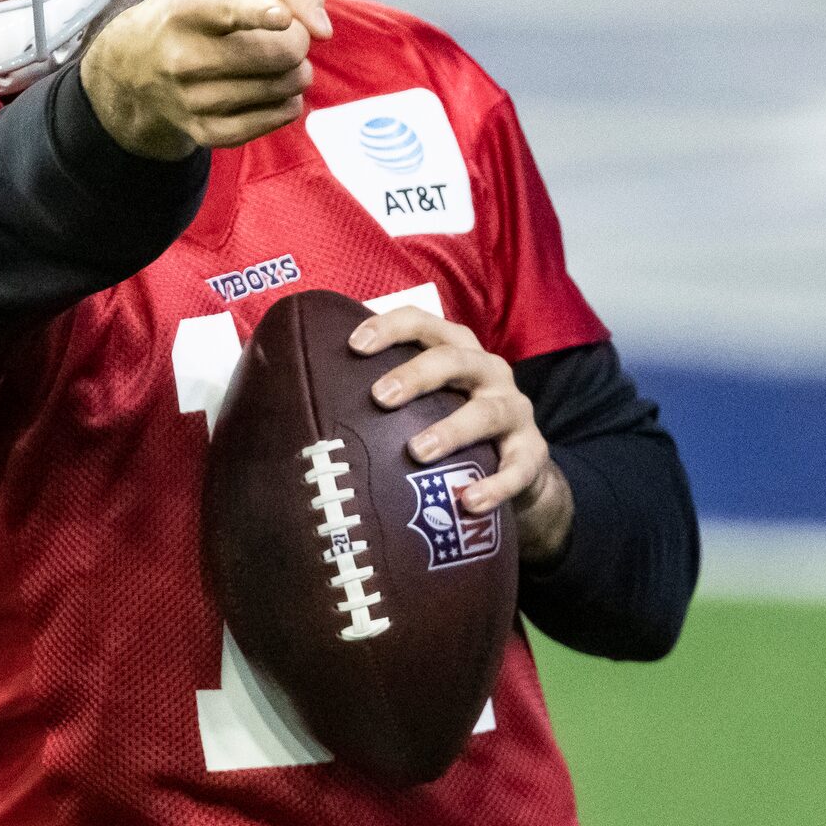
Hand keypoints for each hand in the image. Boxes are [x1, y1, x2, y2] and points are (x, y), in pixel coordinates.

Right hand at [78, 0, 332, 158]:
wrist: (134, 67)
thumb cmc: (198, 13)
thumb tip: (322, 31)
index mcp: (186, 8)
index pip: (226, 10)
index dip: (259, 13)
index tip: (281, 17)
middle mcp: (182, 56)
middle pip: (276, 54)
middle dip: (298, 43)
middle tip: (287, 38)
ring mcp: (191, 100)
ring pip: (281, 87)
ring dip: (296, 74)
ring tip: (280, 64)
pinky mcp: (204, 132)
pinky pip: (272, 120)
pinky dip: (288, 104)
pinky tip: (279, 91)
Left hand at [350, 306, 573, 562]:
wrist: (516, 465)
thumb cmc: (448, 422)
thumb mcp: (422, 401)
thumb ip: (378, 395)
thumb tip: (294, 399)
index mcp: (456, 349)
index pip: (422, 323)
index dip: (390, 327)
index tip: (354, 346)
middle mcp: (488, 371)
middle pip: (455, 359)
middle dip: (417, 374)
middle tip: (380, 397)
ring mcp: (514, 410)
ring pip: (487, 412)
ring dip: (451, 430)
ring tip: (417, 452)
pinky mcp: (531, 453)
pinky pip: (519, 468)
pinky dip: (496, 486)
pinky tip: (468, 502)